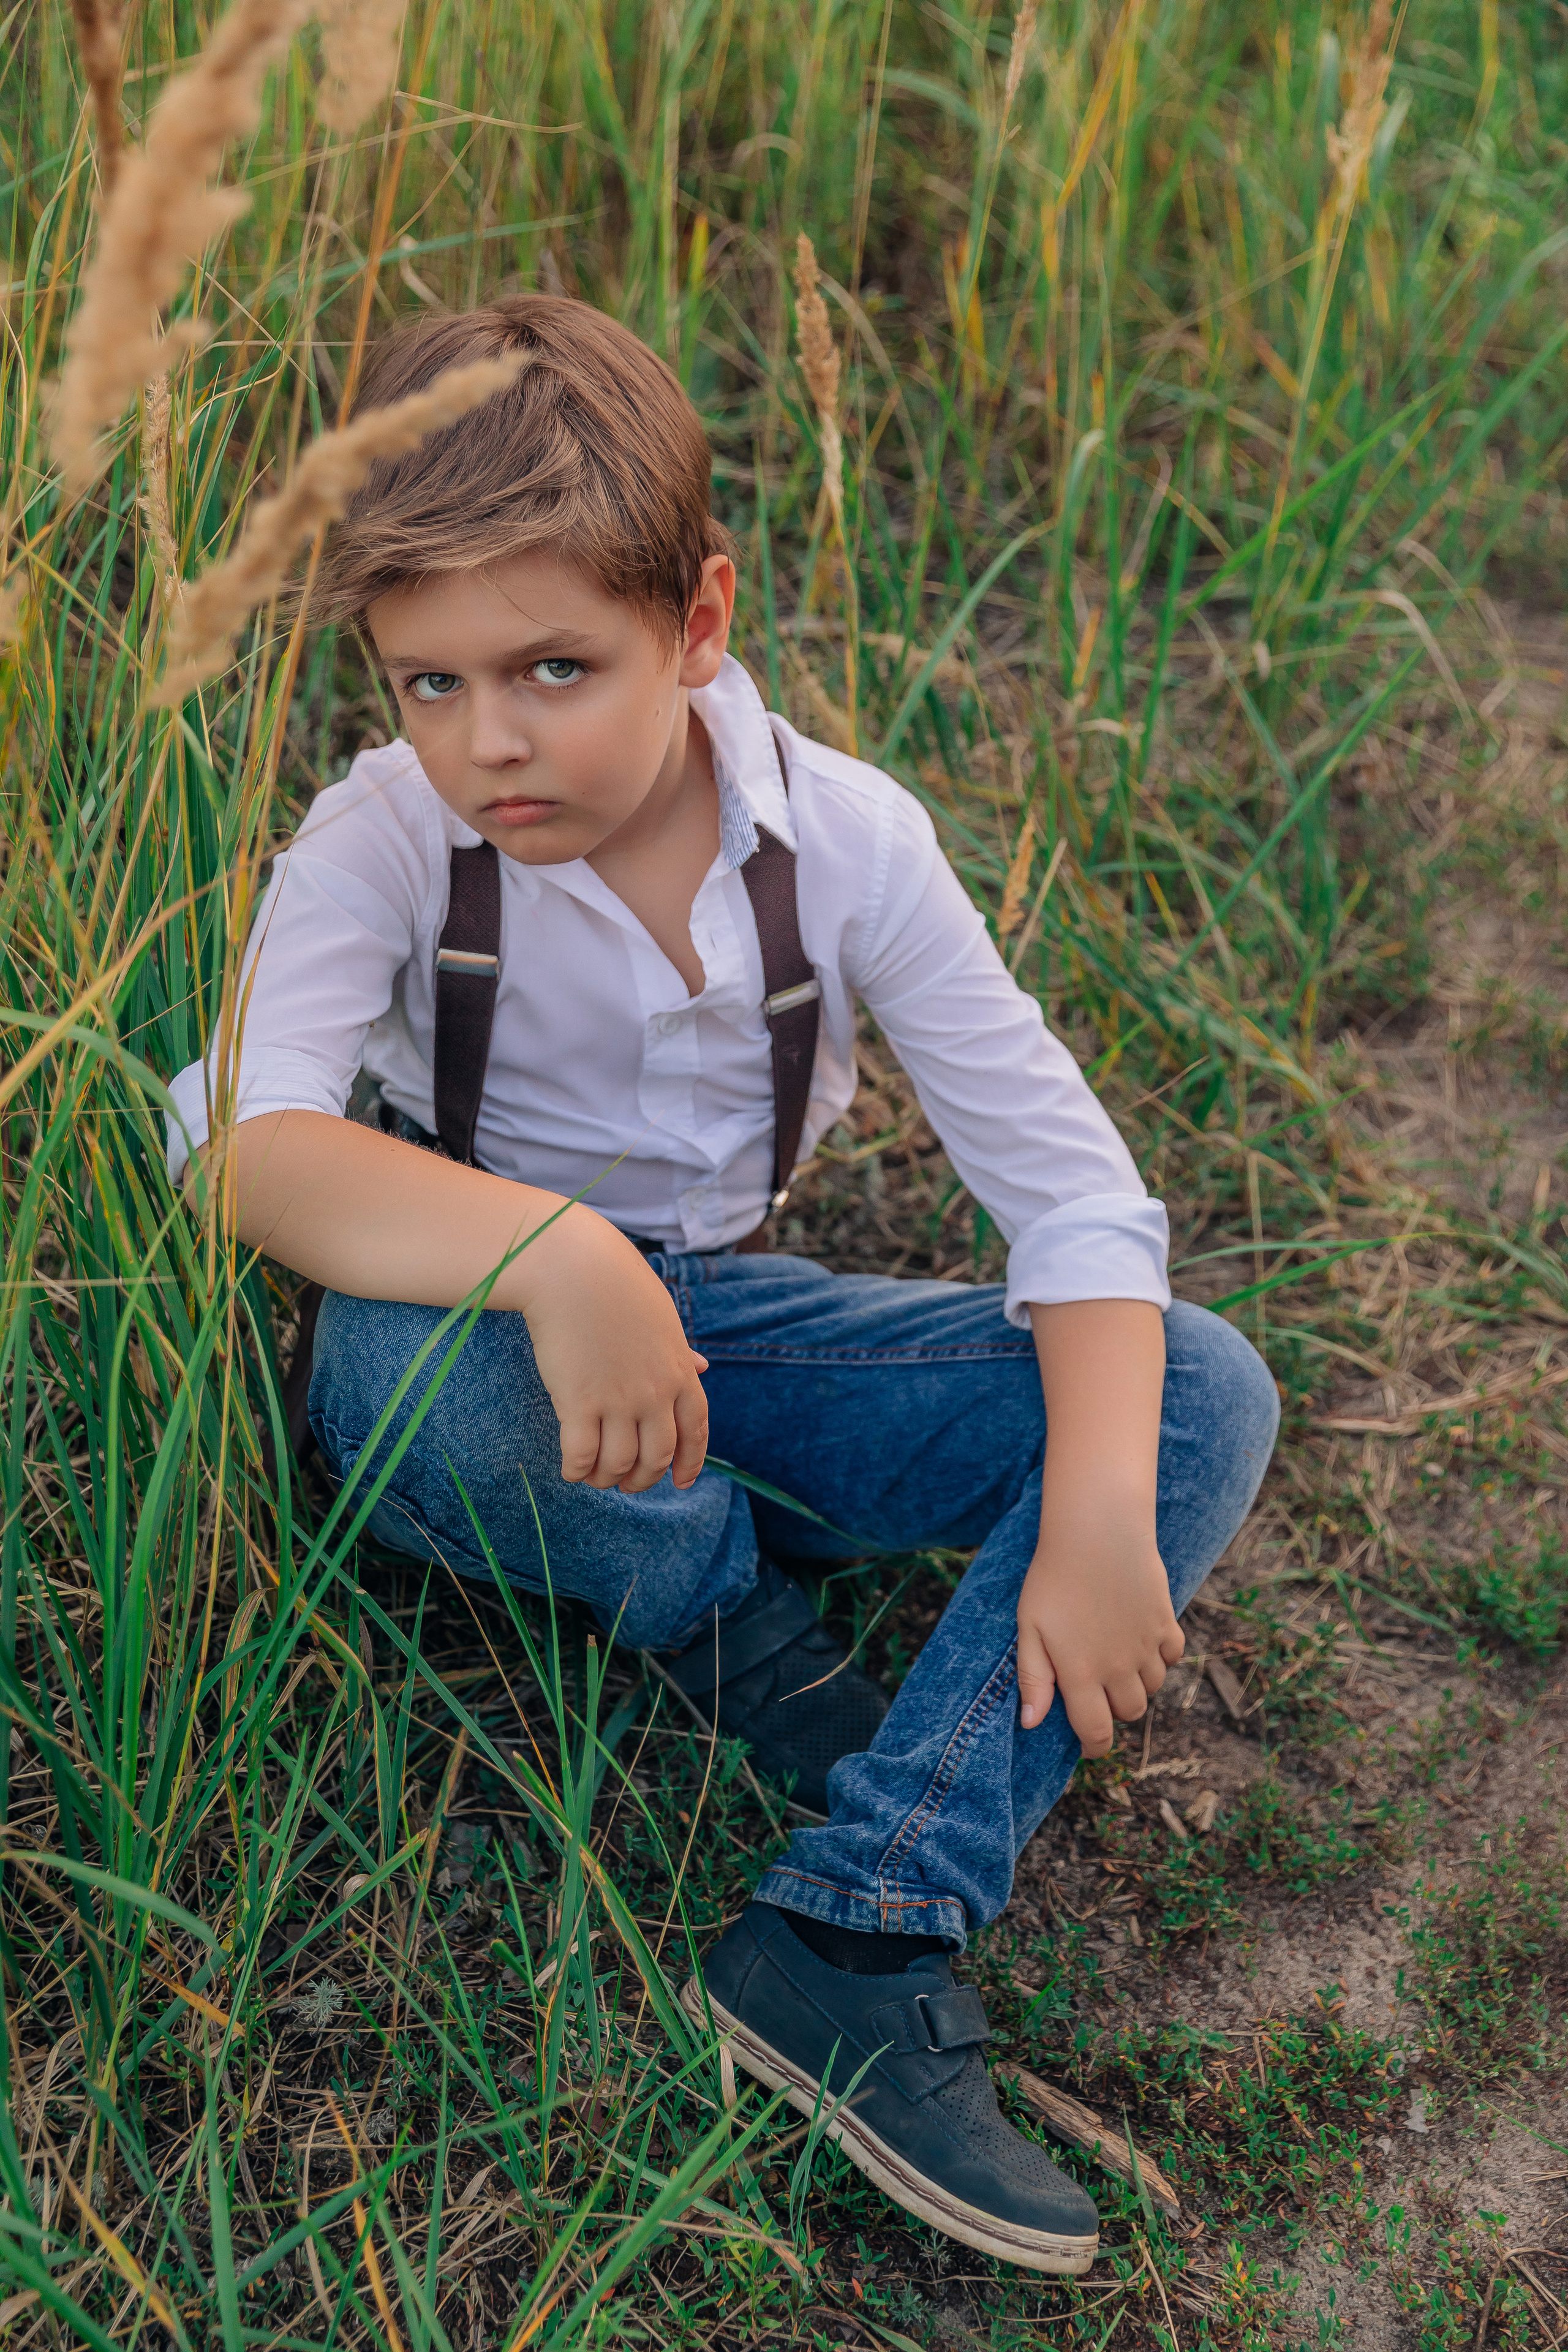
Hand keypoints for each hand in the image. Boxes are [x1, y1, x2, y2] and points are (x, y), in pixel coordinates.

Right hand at [516, 1207, 709, 1493]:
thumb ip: (678, 1351)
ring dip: (607, 1478)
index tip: (682, 1482)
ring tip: (594, 1476)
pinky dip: (577, 1471)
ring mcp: (619, 1400)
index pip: (696, 1431)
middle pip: (658, 1456)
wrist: (574, 1267)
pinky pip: (582, 1456)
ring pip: (620, 1464)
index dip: (691, 1463)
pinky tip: (570, 1469)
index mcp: (679, 1371)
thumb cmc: (615, 1284)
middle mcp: (655, 1392)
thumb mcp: (661, 1317)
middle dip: (643, 1479)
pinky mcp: (579, 1402)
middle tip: (626, 1482)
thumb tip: (702, 1366)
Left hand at [1015, 1483, 1183, 1755]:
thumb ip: (1033, 1678)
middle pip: (1129, 1713)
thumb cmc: (1053, 1578)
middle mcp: (1119, 1668)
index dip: (1094, 1746)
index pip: (1097, 1732)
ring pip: (1152, 1687)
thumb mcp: (1029, 1628)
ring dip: (1135, 1683)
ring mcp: (1146, 1646)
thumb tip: (1031, 1724)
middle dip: (1113, 1710)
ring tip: (1114, 1658)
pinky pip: (1172, 1657)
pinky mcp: (1165, 1622)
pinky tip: (1139, 1639)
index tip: (1088, 1744)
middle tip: (1095, 1687)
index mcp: (1082, 1674)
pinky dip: (1160, 1657)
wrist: (1097, 1532)